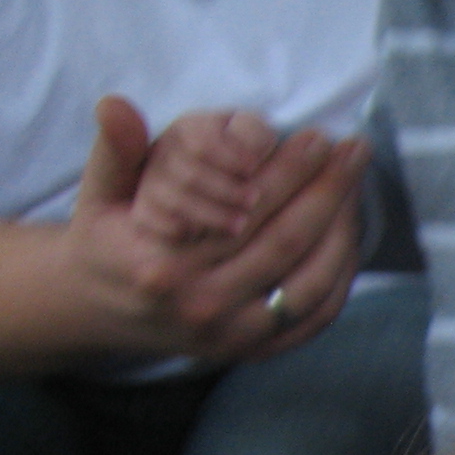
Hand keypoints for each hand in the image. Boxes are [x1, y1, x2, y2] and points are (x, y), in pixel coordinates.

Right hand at [66, 97, 364, 360]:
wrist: (100, 310)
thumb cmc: (107, 241)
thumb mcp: (100, 194)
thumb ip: (115, 149)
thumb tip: (116, 103)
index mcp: (164, 268)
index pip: (245, 211)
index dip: (290, 170)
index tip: (319, 137)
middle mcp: (202, 307)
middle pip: (287, 242)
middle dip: (329, 190)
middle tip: (353, 150)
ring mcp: (234, 336)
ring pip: (313, 281)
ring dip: (344, 229)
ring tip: (355, 184)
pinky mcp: (256, 351)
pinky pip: (317, 315)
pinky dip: (341, 273)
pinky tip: (348, 232)